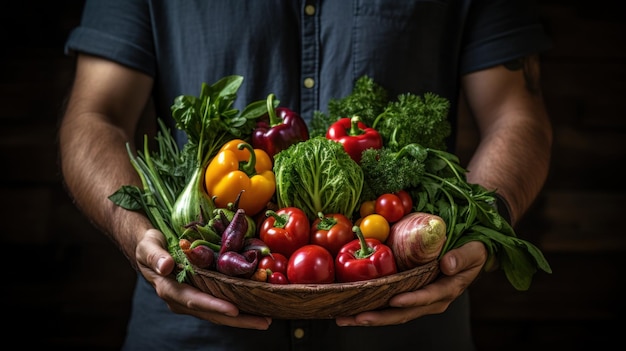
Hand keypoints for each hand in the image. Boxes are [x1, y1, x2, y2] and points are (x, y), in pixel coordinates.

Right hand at [135, 229, 272, 329]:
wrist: (148, 251)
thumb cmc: (148, 246)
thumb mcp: (147, 247)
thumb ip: (155, 256)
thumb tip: (166, 266)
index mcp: (169, 289)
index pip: (193, 300)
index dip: (213, 305)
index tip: (233, 309)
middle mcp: (181, 300)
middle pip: (212, 313)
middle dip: (238, 319)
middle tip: (263, 321)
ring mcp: (191, 300)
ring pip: (218, 314)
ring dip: (242, 318)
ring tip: (266, 318)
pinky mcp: (200, 295)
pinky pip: (220, 304)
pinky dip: (238, 307)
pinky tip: (255, 306)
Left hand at [335, 241, 486, 325]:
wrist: (469, 255)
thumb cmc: (472, 252)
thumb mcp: (474, 252)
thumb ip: (462, 257)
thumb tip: (447, 265)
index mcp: (446, 290)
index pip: (426, 298)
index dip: (411, 300)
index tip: (394, 300)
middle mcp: (430, 300)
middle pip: (403, 313)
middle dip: (379, 317)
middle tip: (356, 316)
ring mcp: (418, 300)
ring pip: (392, 313)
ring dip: (369, 316)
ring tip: (346, 317)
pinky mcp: (408, 295)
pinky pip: (389, 305)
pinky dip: (371, 307)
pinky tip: (352, 308)